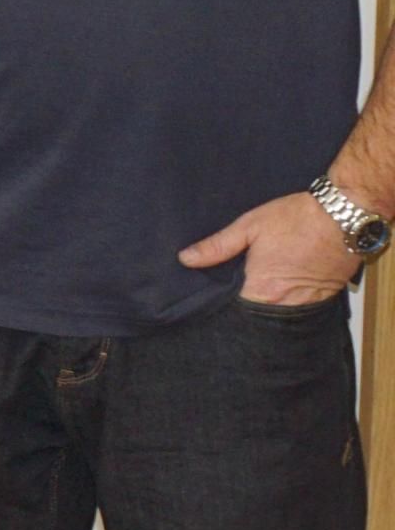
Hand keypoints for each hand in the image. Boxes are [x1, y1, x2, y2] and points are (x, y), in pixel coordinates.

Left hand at [180, 190, 360, 309]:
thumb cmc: (296, 218)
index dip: (220, 308)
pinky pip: (300, 307)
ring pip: (278, 313)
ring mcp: (307, 302)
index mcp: (261, 288)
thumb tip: (186, 259)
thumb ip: (217, 246)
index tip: (208, 302)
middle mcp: (284, 302)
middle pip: (256, 315)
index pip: (233, 312)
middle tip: (229, 294)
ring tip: (253, 290)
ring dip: (266, 305)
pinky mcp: (325, 297)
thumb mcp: (249, 226)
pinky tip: (278, 286)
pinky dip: (287, 300)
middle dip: (242, 308)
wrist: (344, 213)